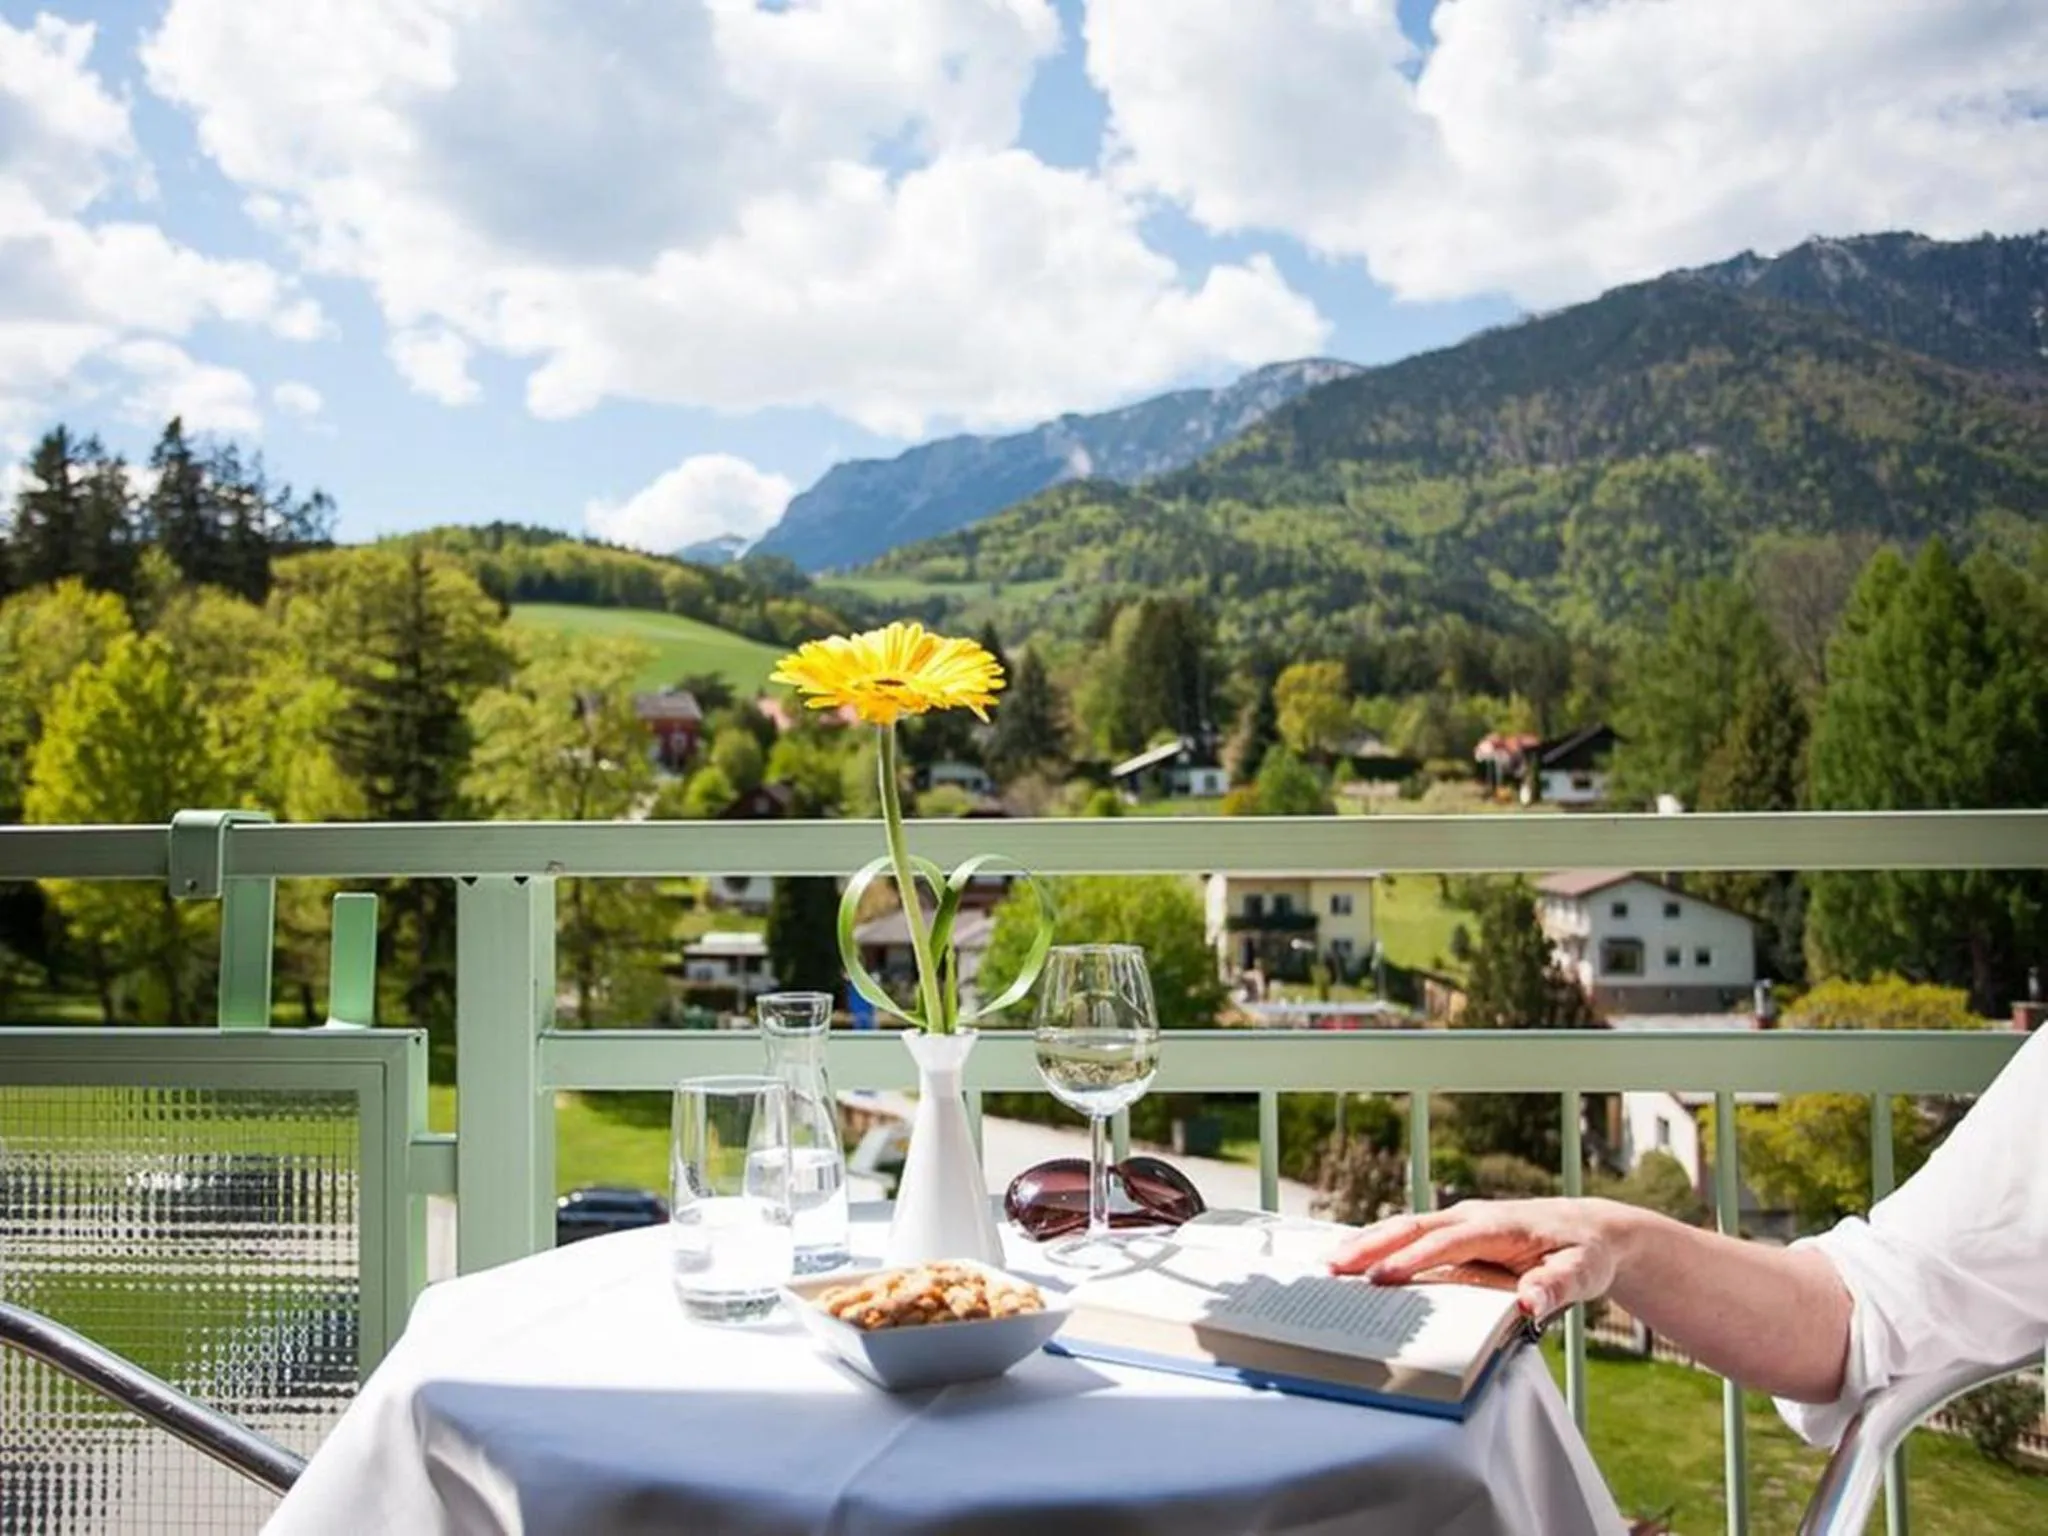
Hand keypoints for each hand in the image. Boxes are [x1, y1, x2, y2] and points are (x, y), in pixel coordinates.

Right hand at [1327, 1199, 1629, 1320]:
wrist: (1589, 1229)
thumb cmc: (1583, 1253)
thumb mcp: (1583, 1274)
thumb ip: (1557, 1286)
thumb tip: (1531, 1302)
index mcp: (1497, 1226)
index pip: (1446, 1242)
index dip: (1412, 1259)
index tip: (1379, 1278)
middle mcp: (1470, 1217)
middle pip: (1411, 1226)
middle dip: (1370, 1245)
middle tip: (1333, 1267)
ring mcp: (1458, 1221)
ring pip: (1403, 1226)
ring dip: (1366, 1242)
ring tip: (1329, 1264)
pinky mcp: (1453, 1231)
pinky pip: (1410, 1235)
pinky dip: (1378, 1243)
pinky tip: (1353, 1259)